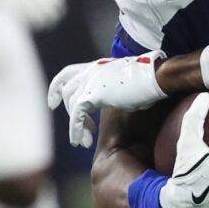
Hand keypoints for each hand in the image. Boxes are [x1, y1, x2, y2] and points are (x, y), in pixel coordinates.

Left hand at [47, 55, 169, 147]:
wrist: (155, 77)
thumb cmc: (149, 79)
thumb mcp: (125, 81)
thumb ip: (113, 88)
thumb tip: (115, 101)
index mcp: (97, 66)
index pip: (68, 73)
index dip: (56, 88)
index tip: (53, 103)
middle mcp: (90, 71)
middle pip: (66, 92)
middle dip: (70, 113)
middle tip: (81, 131)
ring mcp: (89, 82)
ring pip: (72, 107)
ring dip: (77, 127)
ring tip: (86, 141)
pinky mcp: (92, 95)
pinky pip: (76, 117)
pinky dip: (76, 130)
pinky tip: (80, 141)